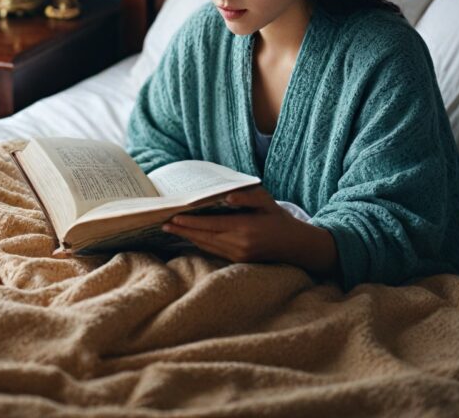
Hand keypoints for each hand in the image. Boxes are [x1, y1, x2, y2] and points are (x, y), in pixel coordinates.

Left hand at [162, 186, 326, 266]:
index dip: (191, 222)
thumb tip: (227, 197)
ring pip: (207, 246)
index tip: (174, 218)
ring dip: (188, 238)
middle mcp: (239, 244)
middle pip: (204, 237)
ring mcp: (238, 255)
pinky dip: (200, 243)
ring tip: (171, 229)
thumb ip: (247, 197)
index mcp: (244, 228)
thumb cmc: (278, 217)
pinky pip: (214, 251)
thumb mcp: (267, 200)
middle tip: (163, 224)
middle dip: (183, 231)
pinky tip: (190, 237)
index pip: (211, 225)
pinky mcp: (238, 261)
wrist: (295, 245)